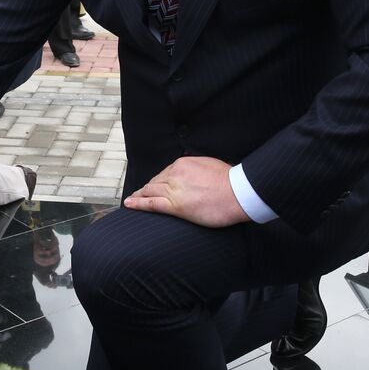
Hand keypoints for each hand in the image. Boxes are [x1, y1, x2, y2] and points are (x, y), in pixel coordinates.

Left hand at [123, 156, 250, 227]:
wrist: (238, 192)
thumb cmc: (230, 181)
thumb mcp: (210, 165)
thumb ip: (198, 168)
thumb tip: (195, 172)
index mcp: (183, 163)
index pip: (165, 173)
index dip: (159, 181)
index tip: (155, 186)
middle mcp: (174, 174)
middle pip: (155, 182)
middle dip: (147, 188)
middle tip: (139, 194)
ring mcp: (173, 189)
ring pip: (150, 191)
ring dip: (140, 195)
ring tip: (132, 200)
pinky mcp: (175, 205)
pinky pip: (151, 204)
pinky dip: (138, 204)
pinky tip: (130, 204)